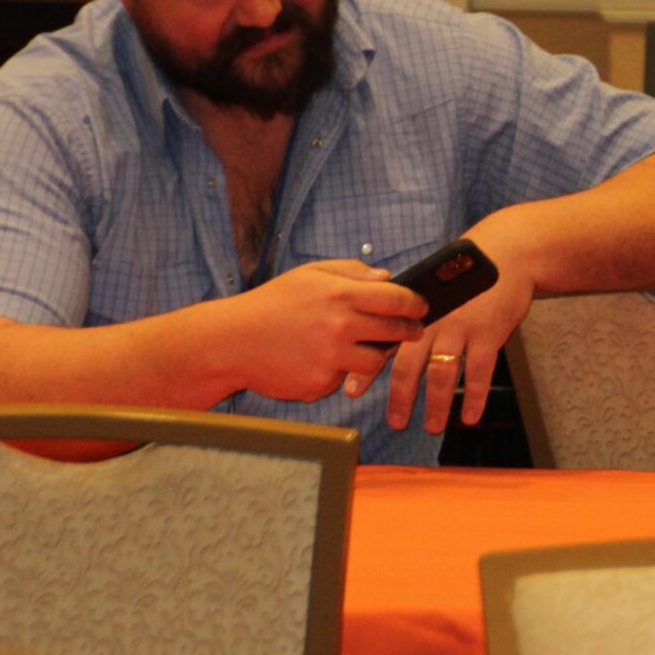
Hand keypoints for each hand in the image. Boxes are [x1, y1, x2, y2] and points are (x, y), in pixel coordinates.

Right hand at [231, 261, 426, 401]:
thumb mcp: (309, 274)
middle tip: (413, 330)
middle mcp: (340, 326)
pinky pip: (344, 378)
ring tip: (361, 345)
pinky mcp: (322, 382)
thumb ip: (352, 272)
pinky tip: (319, 359)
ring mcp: (332, 357)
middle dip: (410, 330)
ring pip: (375, 362)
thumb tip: (387, 277)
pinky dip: (339, 370)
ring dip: (375, 355)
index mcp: (340, 294)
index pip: (397, 299)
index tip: (422, 307)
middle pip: (395, 332)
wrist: (233, 341)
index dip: (416, 304)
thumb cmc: (272, 304)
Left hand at [374, 250, 537, 435]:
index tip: (351, 392)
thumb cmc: (465, 275)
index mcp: (415, 311)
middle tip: (396, 423)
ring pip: (442, 373)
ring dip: (436, 404)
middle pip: (410, 365)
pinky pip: (480, 372)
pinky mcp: (489, 333)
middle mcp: (433, 321)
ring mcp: (461, 328)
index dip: (367, 368)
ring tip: (432, 427)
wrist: (505, 256)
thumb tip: (383, 338)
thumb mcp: (432, 287)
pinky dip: (474, 396)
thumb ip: (410, 312)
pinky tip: (471, 416)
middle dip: (401, 398)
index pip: (384, 342)